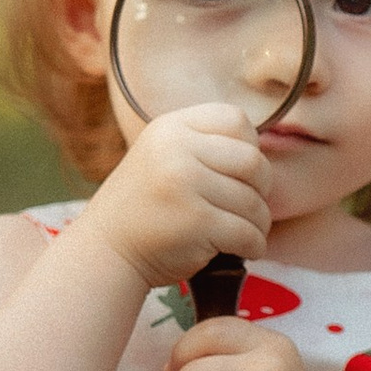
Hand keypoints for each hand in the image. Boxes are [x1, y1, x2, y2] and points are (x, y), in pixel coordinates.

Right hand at [88, 105, 270, 285]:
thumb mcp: (163, 157)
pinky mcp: (196, 221)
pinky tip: (245, 250)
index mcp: (171, 128)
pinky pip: (248, 232)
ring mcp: (185, 184)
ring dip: (259, 223)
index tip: (239, 173)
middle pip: (252, 161)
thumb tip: (263, 149)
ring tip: (247, 233)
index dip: (250, 146)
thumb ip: (203, 147)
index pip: (236, 119)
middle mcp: (177, 149)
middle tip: (250, 207)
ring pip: (253, 202)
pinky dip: (255, 245)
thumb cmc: (145, 208)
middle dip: (261, 189)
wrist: (107, 250)